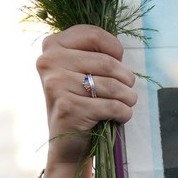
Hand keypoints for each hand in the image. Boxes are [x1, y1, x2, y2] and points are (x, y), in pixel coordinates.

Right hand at [36, 24, 137, 164]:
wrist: (67, 143)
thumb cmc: (82, 103)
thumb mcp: (82, 70)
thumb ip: (95, 53)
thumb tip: (119, 51)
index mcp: (52, 46)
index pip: (94, 34)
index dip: (115, 49)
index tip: (118, 64)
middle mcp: (49, 62)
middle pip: (108, 62)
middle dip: (127, 79)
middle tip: (127, 91)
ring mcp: (56, 84)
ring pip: (113, 85)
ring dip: (129, 98)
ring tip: (126, 104)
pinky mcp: (68, 107)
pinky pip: (112, 106)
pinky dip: (124, 113)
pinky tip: (119, 117)